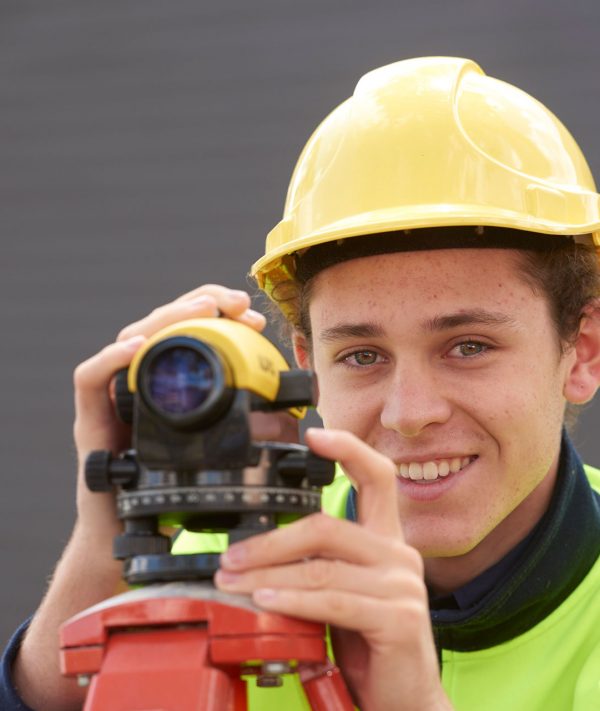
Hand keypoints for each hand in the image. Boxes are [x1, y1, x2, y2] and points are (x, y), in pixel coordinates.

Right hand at [72, 284, 278, 534]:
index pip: (187, 331)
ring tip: (203, 309)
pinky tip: (140, 346)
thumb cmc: (170, 495)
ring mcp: (112, 400)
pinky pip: (90, 380)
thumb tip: (289, 418)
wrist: (126, 539)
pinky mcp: (90, 423)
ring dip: (167, 318)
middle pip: (162, 326)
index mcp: (168, 386)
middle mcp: (138, 384)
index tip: (252, 314)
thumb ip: (241, 433)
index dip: (218, 312)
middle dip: (200, 304)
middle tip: (236, 303)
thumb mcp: (215, 455)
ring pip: (130, 340)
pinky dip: (113, 358)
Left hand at [215, 428, 450, 710]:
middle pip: (327, 526)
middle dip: (270, 541)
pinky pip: (332, 601)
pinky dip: (291, 600)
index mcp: (385, 540)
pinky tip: (264, 601)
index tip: (313, 434)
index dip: (348, 448)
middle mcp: (399, 554)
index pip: (377, 477)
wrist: (403, 702)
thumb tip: (262, 553)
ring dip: (267, 573)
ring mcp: (402, 585)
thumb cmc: (368, 645)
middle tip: (230, 557)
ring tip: (232, 583)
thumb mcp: (341, 595)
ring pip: (321, 567)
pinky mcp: (399, 618)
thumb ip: (318, 566)